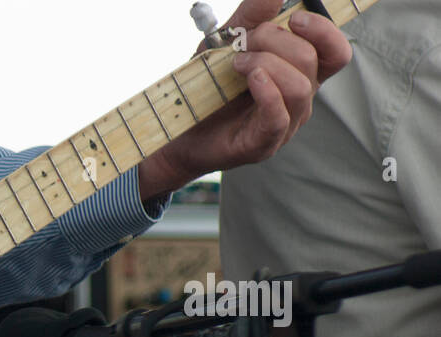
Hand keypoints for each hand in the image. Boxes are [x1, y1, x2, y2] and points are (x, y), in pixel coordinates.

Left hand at [138, 0, 352, 198]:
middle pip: (311, 60)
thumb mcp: (226, 43)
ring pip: (299, 86)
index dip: (323, 30)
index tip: (293, 18)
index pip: (335, 51)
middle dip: (275, 41)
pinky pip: (278, 116)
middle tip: (243, 45)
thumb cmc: (208, 89)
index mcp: (299, 73)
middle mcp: (298, 98)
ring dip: (265, 64)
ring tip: (236, 65)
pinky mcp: (263, 143)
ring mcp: (284, 123)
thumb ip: (252, 16)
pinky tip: (250, 79)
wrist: (179, 131)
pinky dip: (266, 92)